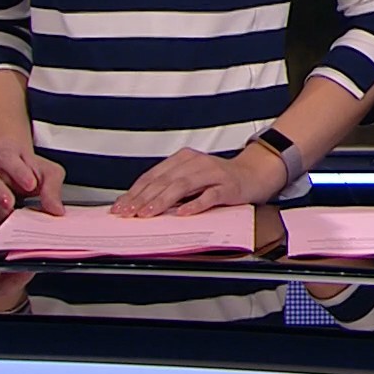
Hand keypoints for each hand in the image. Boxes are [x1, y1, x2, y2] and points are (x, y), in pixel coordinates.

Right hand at [0, 141, 63, 224]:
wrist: (12, 166)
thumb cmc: (28, 169)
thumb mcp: (47, 172)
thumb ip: (52, 188)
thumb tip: (56, 209)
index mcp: (5, 151)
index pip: (7, 156)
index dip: (18, 171)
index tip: (31, 184)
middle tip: (10, 203)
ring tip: (6, 215)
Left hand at [111, 145, 281, 217]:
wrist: (253, 173)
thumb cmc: (218, 178)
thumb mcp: (190, 178)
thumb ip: (168, 187)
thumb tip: (137, 203)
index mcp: (183, 159)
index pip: (153, 175)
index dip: (135, 191)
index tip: (120, 206)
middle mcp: (196, 162)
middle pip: (164, 180)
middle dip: (143, 198)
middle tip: (129, 213)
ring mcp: (213, 173)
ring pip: (183, 186)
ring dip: (162, 201)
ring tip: (148, 214)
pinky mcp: (228, 186)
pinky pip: (209, 195)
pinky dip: (195, 205)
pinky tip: (183, 213)